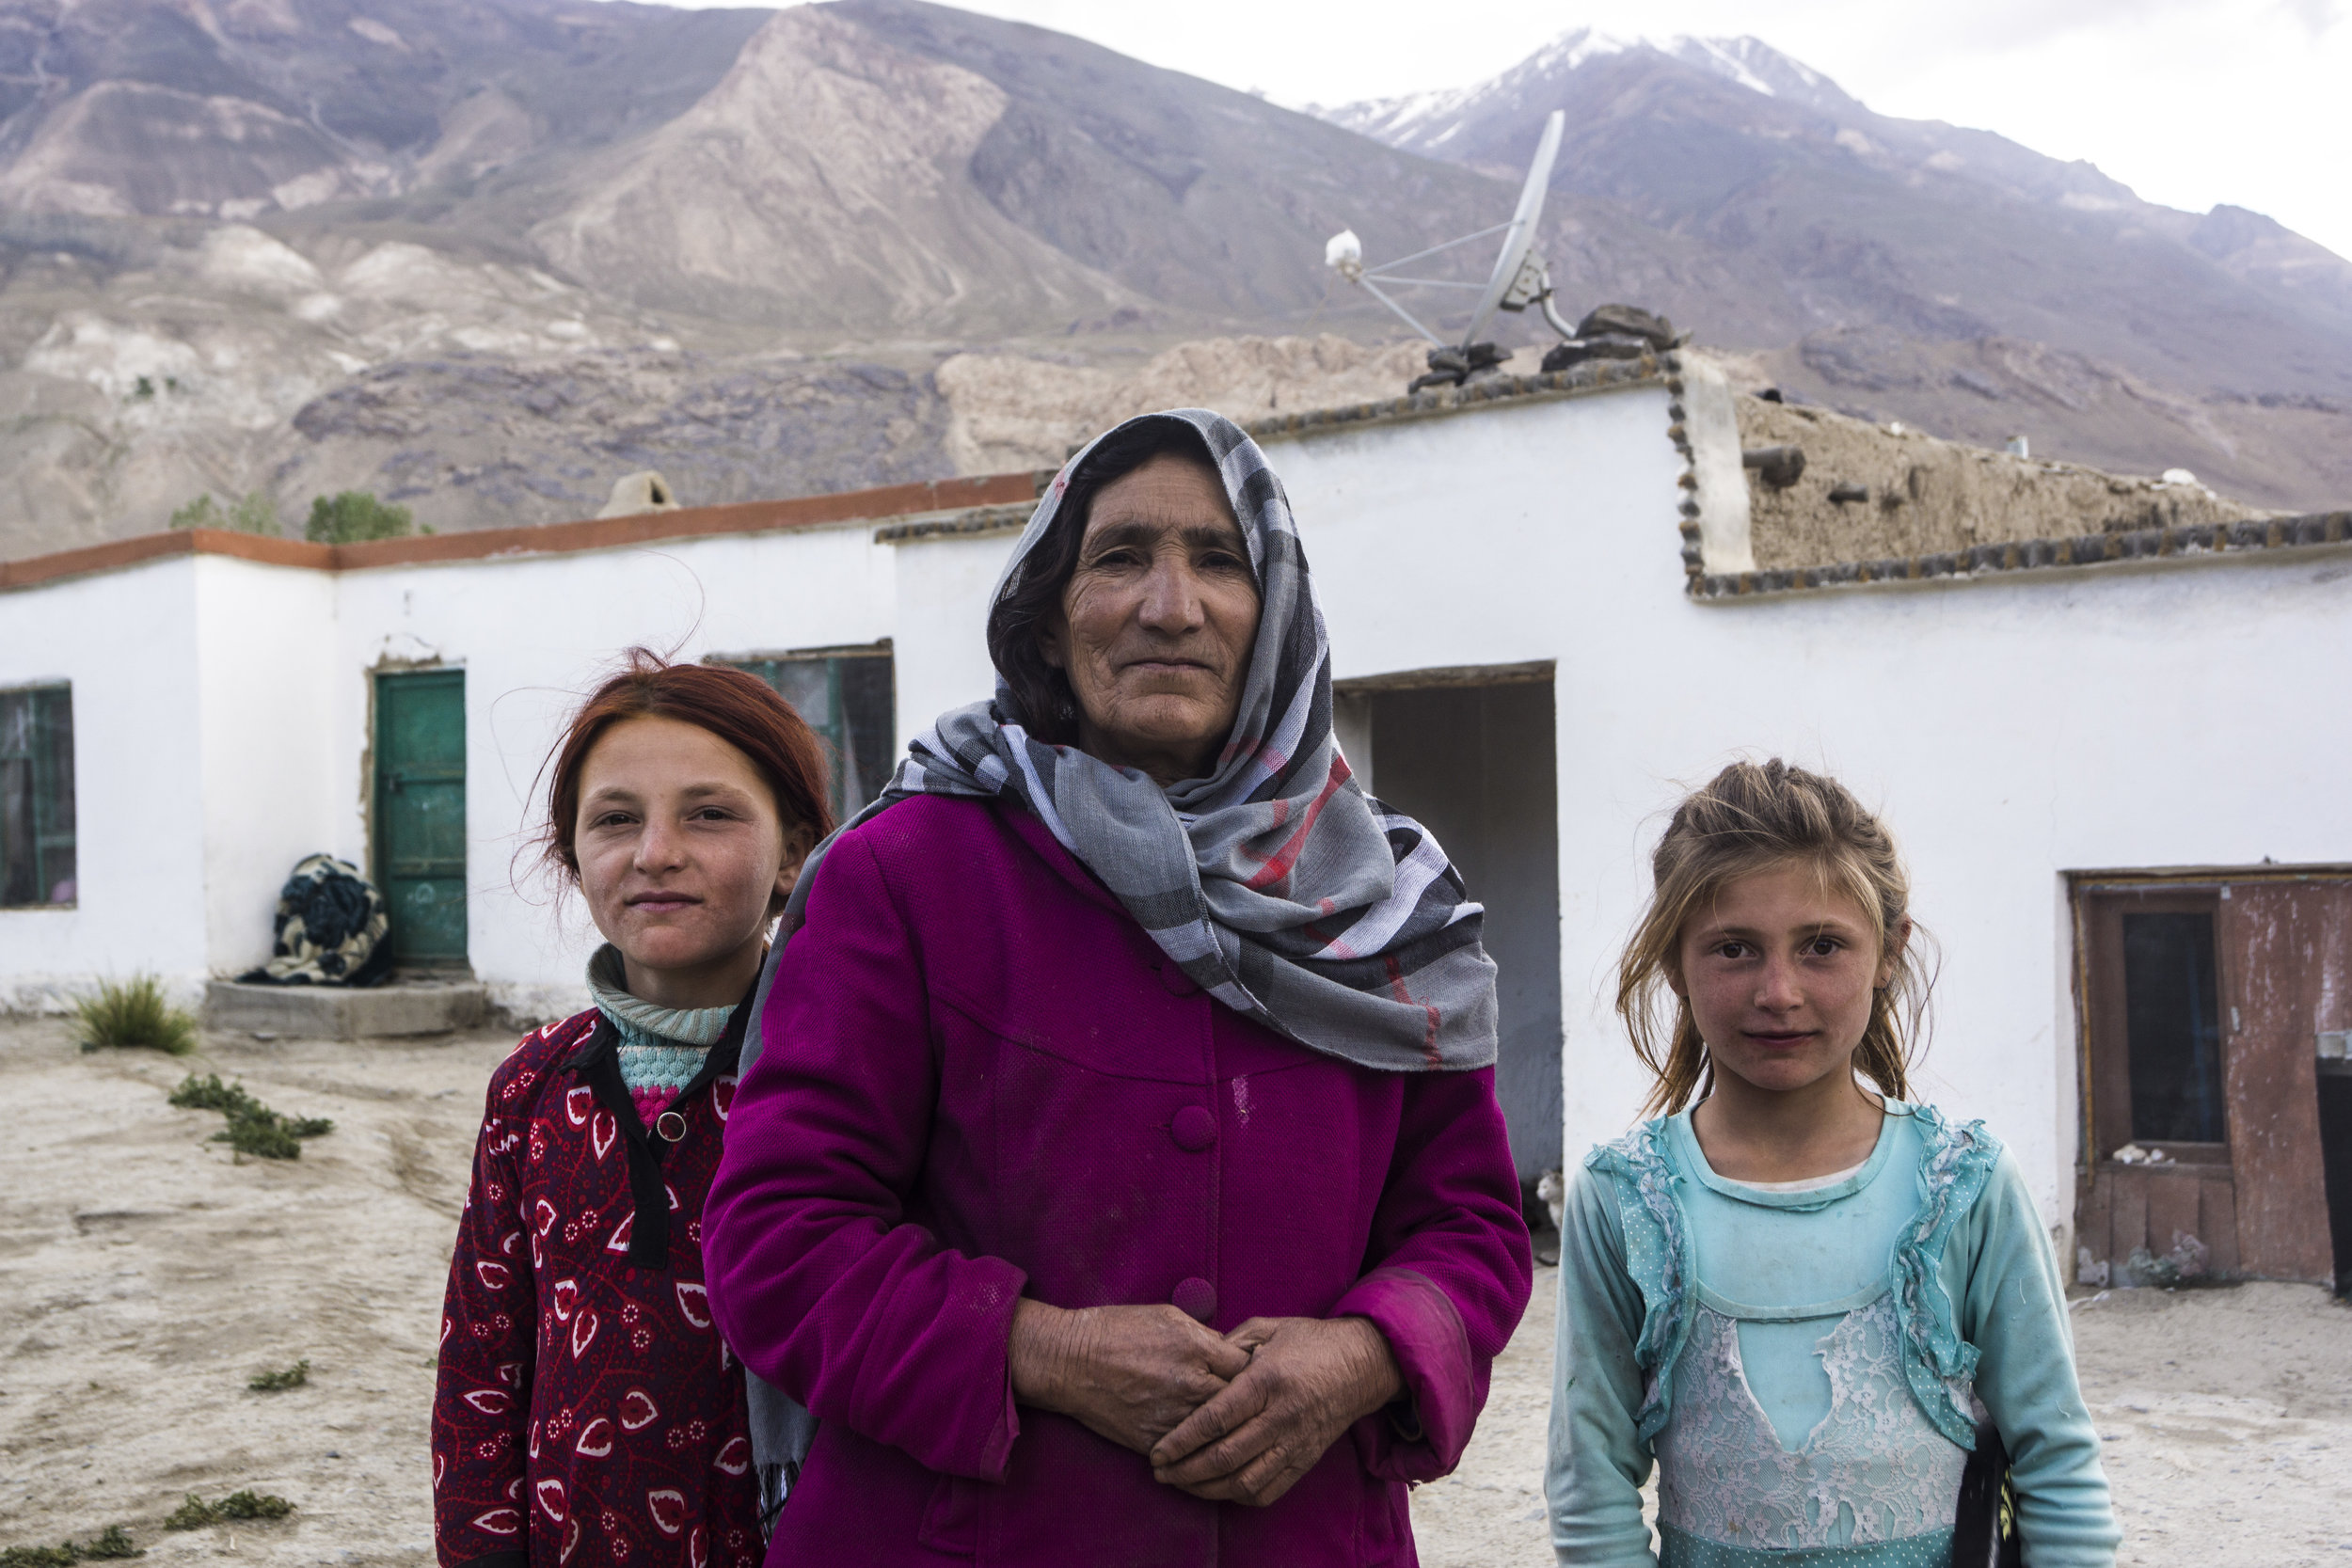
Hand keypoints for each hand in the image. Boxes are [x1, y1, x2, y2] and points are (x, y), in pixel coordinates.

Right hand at [1008, 1300, 1254, 1456]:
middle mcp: (1191, 1382)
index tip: (1257, 1377)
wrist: (1070, 1361)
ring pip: (1219, 1434)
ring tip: (1239, 1434)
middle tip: (1256, 1409)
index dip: (1255, 1372)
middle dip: (1249, 1406)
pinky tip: (1211, 1452)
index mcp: (1197, 1347)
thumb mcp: (1167, 1317)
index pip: (1247, 1367)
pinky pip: (1191, 1453)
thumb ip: (1204, 1336)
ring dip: (1229, 1433)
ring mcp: (1173, 1414)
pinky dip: (1202, 1453)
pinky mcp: (1155, 1439)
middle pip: (1241, 1403)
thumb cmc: (1117, 1331)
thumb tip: (1229, 1352)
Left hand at [1147, 1315, 1403, 1506]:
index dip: (1182, 1440)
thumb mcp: (1268, 1327)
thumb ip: (1231, 1343)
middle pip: (1225, 1457)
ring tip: (1182, 1483)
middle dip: (1186, 1470)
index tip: (1158, 1451)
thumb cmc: (1309, 1341)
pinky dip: (1238, 1496)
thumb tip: (1199, 1362)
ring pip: (1244, 1481)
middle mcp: (1281, 1416)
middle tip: (1160, 1473)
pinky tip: (1218, 1489)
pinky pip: (1268, 1490)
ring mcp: (1296, 1442)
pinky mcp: (1305, 1460)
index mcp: (1267, 1380)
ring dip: (1207, 1489)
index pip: (1216, 1419)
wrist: (1361, 1365)